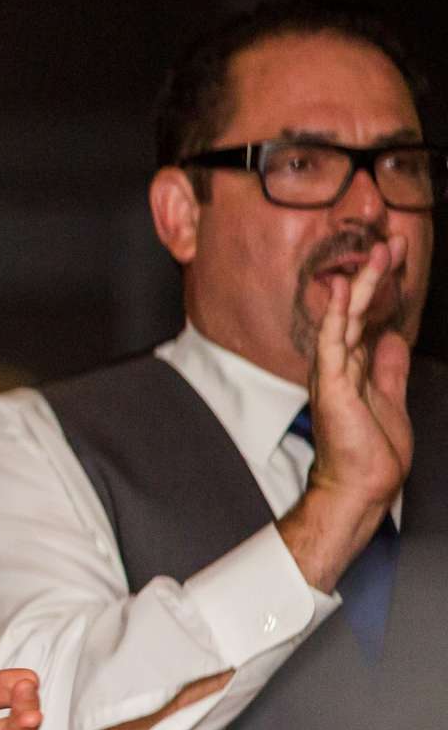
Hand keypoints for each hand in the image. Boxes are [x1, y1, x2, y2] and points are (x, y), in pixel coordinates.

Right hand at [306, 234, 412, 515]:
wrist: (362, 486)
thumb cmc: (371, 454)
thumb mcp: (391, 399)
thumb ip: (389, 369)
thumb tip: (393, 340)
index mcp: (354, 368)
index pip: (367, 318)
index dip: (383, 288)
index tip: (398, 258)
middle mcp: (340, 366)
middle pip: (357, 311)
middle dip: (376, 275)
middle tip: (393, 242)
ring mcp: (334, 375)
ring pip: (346, 320)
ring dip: (363, 286)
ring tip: (380, 255)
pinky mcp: (332, 387)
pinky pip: (332, 345)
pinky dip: (335, 317)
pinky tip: (340, 292)